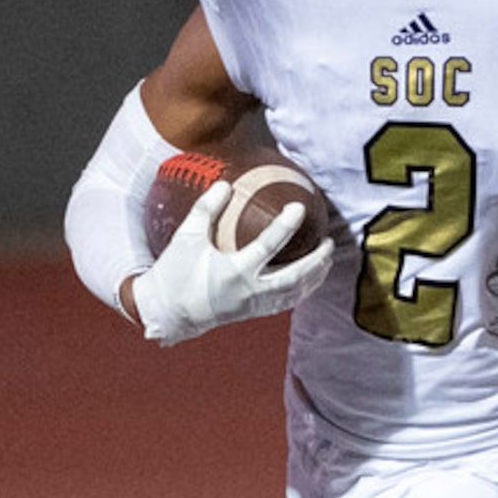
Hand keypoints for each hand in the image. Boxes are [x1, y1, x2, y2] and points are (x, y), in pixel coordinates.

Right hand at [130, 178, 333, 345]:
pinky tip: (312, 278)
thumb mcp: (186, 237)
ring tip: (327, 258)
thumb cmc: (175, 273)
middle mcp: (249, 291)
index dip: (286, 225)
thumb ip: (206, 209)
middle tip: (329, 241)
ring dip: (315, 276)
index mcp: (233, 271)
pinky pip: (286, 302)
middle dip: (316, 260)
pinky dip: (303, 290)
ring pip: (295, 293)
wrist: (168, 313)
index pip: (268, 246)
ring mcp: (254, 304)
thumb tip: (226, 184)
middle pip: (294, 276)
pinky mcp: (254, 312)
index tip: (299, 207)